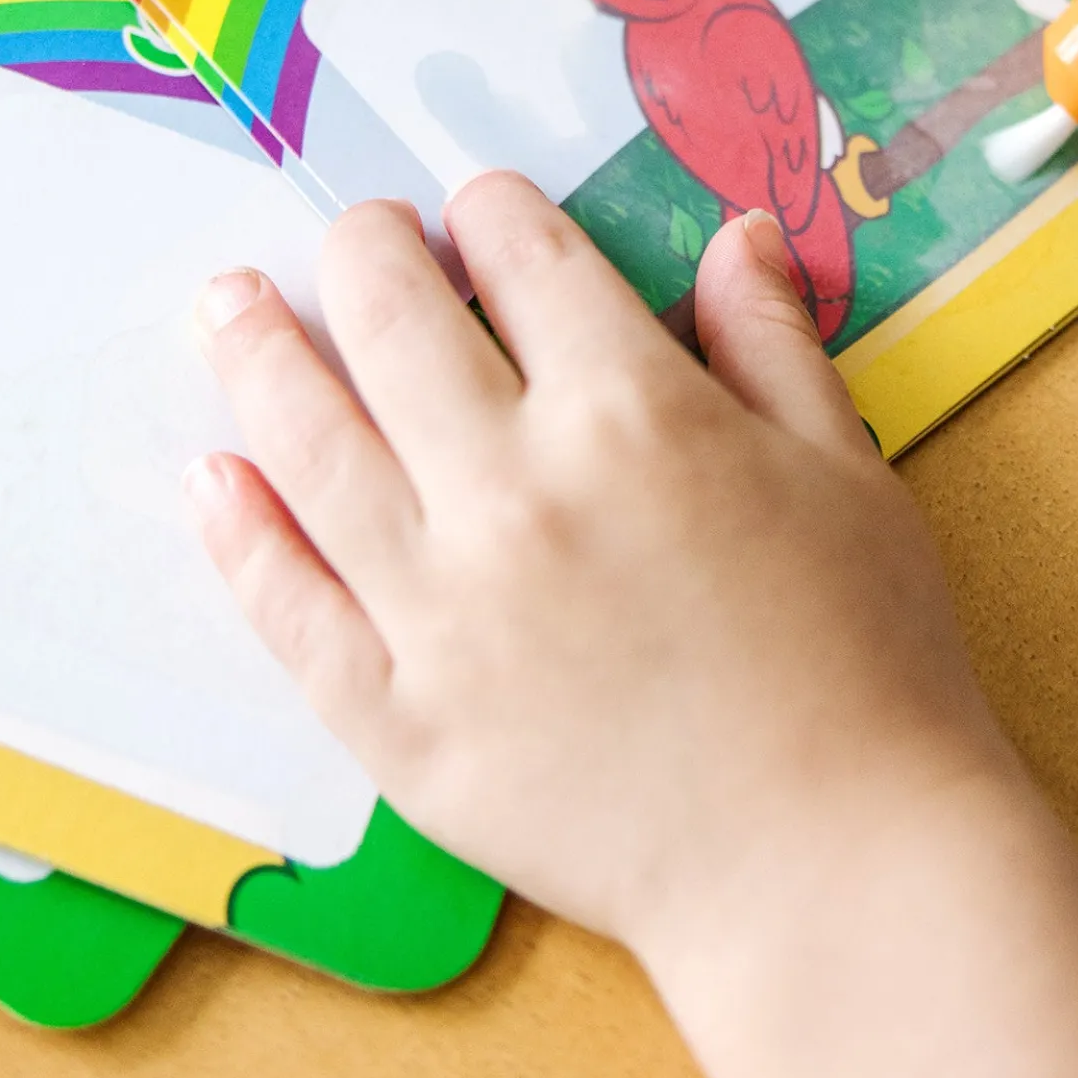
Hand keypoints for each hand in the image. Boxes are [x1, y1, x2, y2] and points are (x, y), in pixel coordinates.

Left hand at [186, 175, 1077, 1077]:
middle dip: (366, 250)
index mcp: (635, 413)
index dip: (493, 210)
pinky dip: (240, 535)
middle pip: (394, 321)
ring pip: (310, 444)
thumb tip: (738, 233)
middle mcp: (516, 491)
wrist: (833, 868)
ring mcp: (440, 609)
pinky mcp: (398, 720)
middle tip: (359, 236)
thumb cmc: (863, 659)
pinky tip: (213, 478)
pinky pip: (291, 608)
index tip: (481, 209)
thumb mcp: (844, 469)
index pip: (526, 258)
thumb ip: (772, 339)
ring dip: (259, 354)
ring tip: (228, 303)